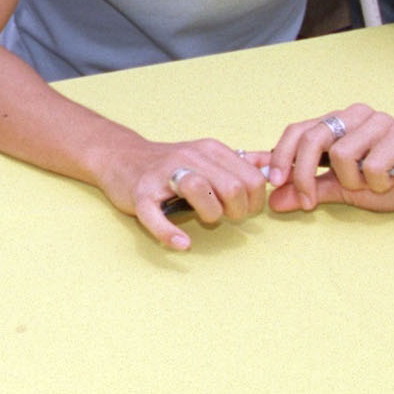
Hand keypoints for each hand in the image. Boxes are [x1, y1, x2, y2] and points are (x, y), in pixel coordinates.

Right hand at [102, 138, 267, 250]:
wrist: (120, 157)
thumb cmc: (169, 163)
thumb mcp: (207, 154)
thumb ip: (242, 160)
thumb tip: (274, 165)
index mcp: (210, 149)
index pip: (252, 177)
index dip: (255, 201)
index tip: (242, 208)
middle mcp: (189, 156)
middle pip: (232, 186)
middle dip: (237, 211)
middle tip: (225, 216)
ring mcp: (162, 175)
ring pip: (199, 189)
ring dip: (211, 213)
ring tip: (206, 219)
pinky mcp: (141, 194)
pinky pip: (156, 215)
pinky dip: (170, 233)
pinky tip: (181, 243)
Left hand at [265, 103, 393, 213]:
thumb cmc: (390, 182)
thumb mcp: (344, 190)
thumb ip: (311, 190)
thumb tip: (275, 200)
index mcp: (337, 123)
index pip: (297, 131)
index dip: (280, 156)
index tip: (273, 183)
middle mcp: (355, 116)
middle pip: (312, 138)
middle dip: (303, 175)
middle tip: (309, 202)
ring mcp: (379, 122)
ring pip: (342, 154)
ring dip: (353, 181)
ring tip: (371, 184)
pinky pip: (372, 165)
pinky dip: (377, 183)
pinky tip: (392, 181)